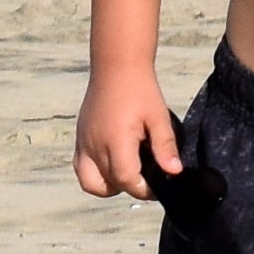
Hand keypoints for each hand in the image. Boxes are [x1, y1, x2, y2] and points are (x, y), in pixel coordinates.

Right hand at [73, 68, 179, 196]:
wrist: (116, 64)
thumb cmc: (139, 88)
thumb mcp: (158, 116)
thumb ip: (165, 146)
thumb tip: (174, 172)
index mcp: (116, 141)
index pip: (126, 180)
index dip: (144, 189)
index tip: (158, 187)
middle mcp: (94, 146)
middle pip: (110, 184)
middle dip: (130, 186)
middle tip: (148, 177)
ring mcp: (83, 143)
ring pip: (91, 182)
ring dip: (109, 185)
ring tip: (128, 171)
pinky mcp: (79, 138)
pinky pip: (81, 168)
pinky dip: (94, 175)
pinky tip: (112, 163)